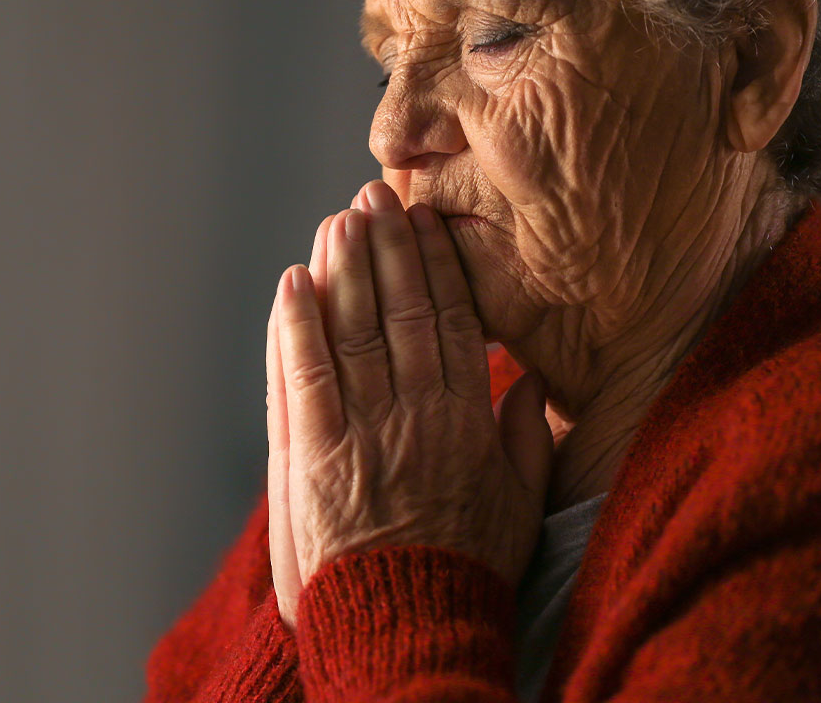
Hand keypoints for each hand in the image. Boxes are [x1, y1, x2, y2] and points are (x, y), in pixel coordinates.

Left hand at [266, 180, 552, 629]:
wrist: (412, 621)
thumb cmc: (469, 565)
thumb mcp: (522, 503)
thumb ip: (528, 439)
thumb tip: (530, 388)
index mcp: (468, 415)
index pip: (451, 320)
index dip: (434, 265)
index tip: (424, 225)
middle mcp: (416, 409)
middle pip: (399, 310)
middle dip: (385, 248)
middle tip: (373, 198)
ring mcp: (364, 428)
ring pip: (352, 330)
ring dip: (341, 269)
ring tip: (335, 221)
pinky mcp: (315, 454)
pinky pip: (304, 376)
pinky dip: (295, 327)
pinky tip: (290, 284)